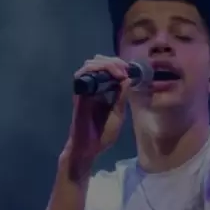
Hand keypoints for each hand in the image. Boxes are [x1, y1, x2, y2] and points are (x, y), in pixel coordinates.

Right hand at [63, 56, 131, 179]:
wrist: (89, 148)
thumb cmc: (102, 135)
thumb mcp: (118, 113)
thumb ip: (121, 96)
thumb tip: (128, 79)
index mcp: (101, 91)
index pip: (107, 69)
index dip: (118, 65)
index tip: (130, 70)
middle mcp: (91, 88)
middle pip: (98, 62)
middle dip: (114, 61)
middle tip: (126, 69)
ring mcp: (84, 90)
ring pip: (90, 65)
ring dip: (107, 64)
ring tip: (120, 72)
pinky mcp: (79, 95)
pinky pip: (83, 76)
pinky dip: (97, 71)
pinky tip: (112, 77)